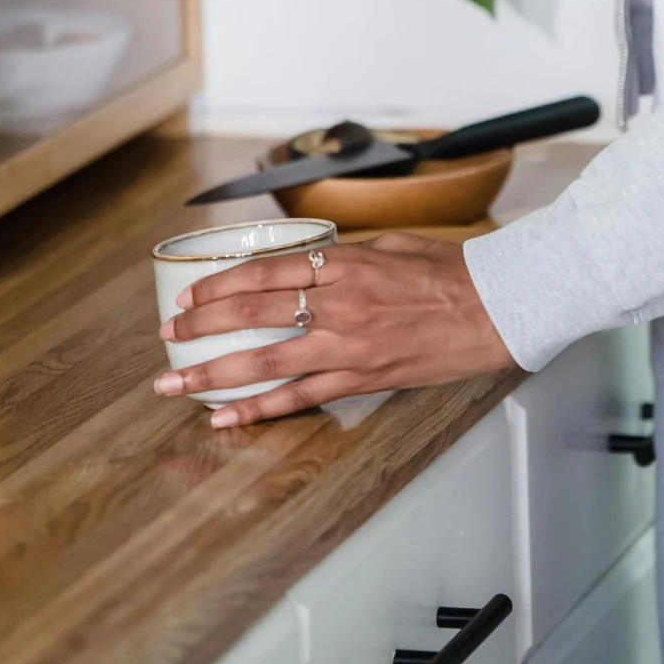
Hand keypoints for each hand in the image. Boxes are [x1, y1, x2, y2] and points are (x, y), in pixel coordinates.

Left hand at [154, 233, 514, 428]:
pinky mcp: (361, 380)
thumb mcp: (389, 245)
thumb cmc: (447, 270)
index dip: (218, 284)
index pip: (263, 271)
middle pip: (251, 313)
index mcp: (343, 262)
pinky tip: (224, 417)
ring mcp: (348, 347)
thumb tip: (302, 265)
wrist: (495, 308)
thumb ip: (341, 257)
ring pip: (264, 361)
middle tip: (168, 335)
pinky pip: (299, 398)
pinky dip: (257, 410)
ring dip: (212, 374)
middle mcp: (338, 304)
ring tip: (174, 384)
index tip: (188, 294)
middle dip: (201, 326)